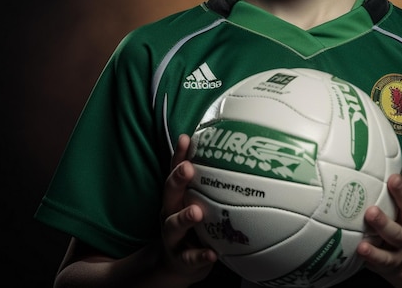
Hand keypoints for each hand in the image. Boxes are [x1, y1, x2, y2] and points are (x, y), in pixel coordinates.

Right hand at [159, 133, 217, 281]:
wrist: (177, 263)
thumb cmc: (192, 224)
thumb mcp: (195, 200)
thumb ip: (208, 181)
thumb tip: (232, 152)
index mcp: (176, 196)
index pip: (175, 171)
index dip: (178, 155)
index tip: (185, 139)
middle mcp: (170, 212)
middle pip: (169, 193)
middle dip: (177, 180)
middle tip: (187, 168)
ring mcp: (173, 236)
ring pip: (174, 225)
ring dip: (184, 217)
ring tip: (196, 212)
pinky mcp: (181, 259)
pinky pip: (190, 258)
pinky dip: (200, 256)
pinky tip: (211, 253)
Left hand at [356, 169, 401, 280]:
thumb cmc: (399, 221)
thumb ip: (395, 183)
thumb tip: (382, 153)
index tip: (393, 176)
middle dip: (399, 199)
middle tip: (381, 194)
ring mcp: (400, 246)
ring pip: (394, 236)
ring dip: (382, 225)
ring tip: (369, 216)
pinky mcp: (390, 262)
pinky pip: (382, 259)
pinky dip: (372, 255)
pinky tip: (361, 248)